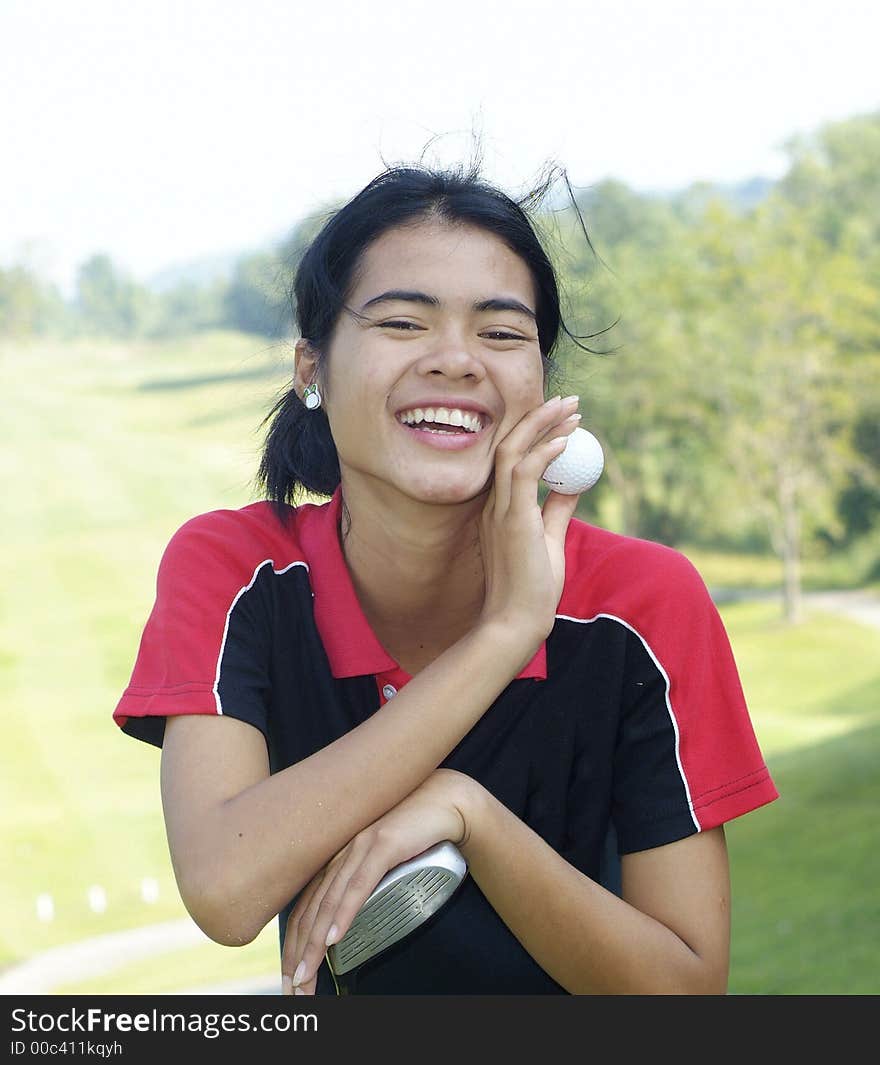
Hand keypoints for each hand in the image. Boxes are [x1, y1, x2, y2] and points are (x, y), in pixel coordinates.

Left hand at [280, 769, 476, 994]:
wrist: (447, 801)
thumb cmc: (416, 833)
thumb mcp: (381, 861)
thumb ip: (362, 881)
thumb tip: (350, 920)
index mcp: (336, 857)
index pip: (305, 907)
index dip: (294, 944)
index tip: (292, 976)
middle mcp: (340, 851)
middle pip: (309, 910)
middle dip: (299, 954)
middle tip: (296, 988)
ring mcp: (359, 846)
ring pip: (328, 902)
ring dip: (314, 944)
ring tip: (306, 975)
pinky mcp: (382, 843)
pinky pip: (358, 885)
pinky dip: (343, 914)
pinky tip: (333, 938)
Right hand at [478, 395, 582, 640]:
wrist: (516, 623)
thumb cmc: (531, 590)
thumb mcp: (549, 540)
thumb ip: (558, 509)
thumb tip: (574, 482)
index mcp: (499, 509)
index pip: (512, 457)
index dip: (535, 431)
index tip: (562, 416)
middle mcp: (494, 504)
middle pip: (509, 445)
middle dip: (538, 417)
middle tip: (568, 400)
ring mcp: (499, 511)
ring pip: (512, 451)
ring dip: (542, 425)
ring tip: (571, 408)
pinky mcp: (512, 521)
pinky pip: (523, 475)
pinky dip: (544, 452)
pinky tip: (565, 439)